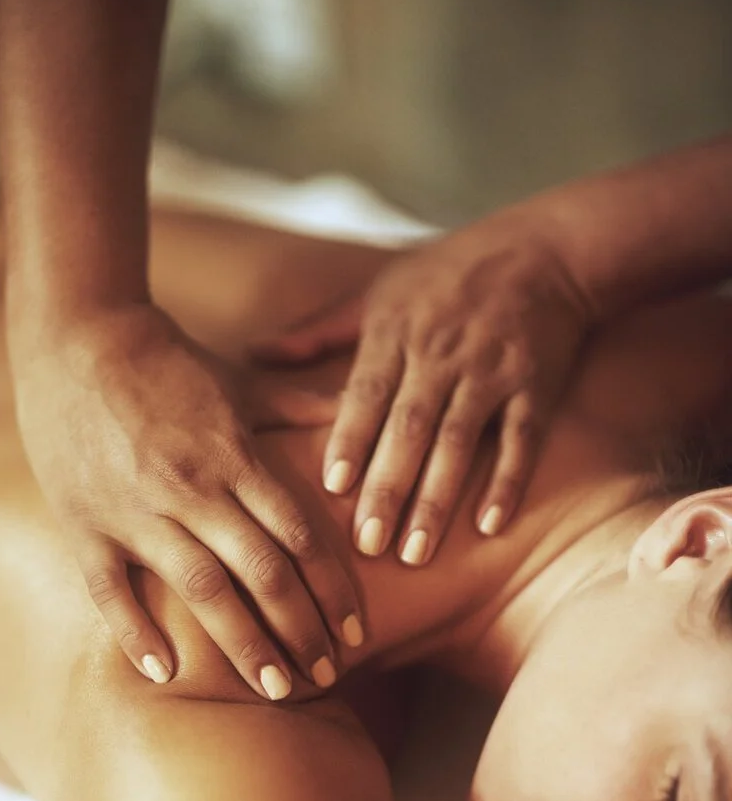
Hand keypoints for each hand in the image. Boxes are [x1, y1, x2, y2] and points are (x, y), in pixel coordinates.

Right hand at [10, 302, 363, 696]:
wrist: (76, 336)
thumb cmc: (167, 362)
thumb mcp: (241, 381)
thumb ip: (300, 407)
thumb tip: (354, 415)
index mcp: (236, 457)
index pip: (299, 536)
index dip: (332, 590)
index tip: (356, 633)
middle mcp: (193, 489)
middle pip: (261, 573)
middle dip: (300, 630)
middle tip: (326, 676)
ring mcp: (137, 511)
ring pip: (200, 590)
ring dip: (243, 644)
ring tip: (274, 689)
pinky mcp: (86, 524)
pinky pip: (111, 590)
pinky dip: (136, 633)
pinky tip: (165, 672)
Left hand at [252, 212, 592, 562]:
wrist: (546, 248)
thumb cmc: (449, 272)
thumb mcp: (379, 290)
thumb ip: (318, 331)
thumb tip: (254, 353)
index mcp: (398, 332)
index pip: (368, 394)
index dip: (351, 439)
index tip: (332, 487)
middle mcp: (443, 354)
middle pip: (410, 428)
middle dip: (388, 487)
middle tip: (367, 545)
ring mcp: (492, 371)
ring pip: (461, 442)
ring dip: (438, 499)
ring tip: (415, 552)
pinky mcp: (537, 386)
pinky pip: (522, 440)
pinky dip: (507, 482)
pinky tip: (489, 526)